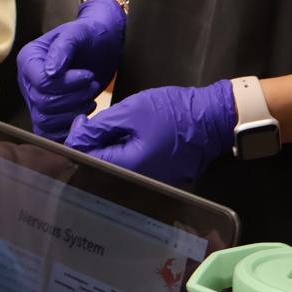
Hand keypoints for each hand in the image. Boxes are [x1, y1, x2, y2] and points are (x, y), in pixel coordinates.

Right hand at [18, 0, 125, 141]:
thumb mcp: (79, 33)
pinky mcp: (48, 113)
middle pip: (44, 103)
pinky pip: (49, 131)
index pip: (41, 83)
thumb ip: (63, 48)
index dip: (67, 84)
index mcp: (29, 59)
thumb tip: (50, 71)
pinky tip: (84, 112)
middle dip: (74, 97)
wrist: (101, 44)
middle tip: (92, 84)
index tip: (87, 75)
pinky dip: (68, 127)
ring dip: (74, 112)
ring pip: (46, 119)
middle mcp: (27, 81)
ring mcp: (35, 100)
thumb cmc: (89, 34)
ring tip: (90, 97)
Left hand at [65, 80, 235, 188]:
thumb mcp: (132, 111)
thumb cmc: (173, 112)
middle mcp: (138, 181)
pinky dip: (127, 150)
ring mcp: (151, 181)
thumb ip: (100, 126)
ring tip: (116, 125)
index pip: (89, 159)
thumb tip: (77, 135)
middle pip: (103, 165)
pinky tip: (131, 135)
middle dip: (95, 143)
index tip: (83, 122)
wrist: (214, 118)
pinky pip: (134, 166)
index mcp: (129, 167)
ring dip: (111, 147)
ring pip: (118, 165)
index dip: (79, 140)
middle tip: (98, 121)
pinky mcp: (161, 176)